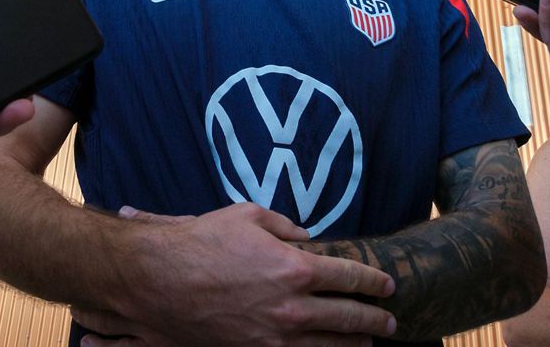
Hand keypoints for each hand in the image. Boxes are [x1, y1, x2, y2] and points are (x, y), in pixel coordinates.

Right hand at [76, 203, 396, 346]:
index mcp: (296, 268)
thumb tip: (306, 237)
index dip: (374, 281)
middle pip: (349, 317)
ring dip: (355, 342)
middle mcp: (292, 307)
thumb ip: (285, 226)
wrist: (159, 280)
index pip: (350, 277)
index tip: (387, 284)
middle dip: (375, 317)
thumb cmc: (202, 242)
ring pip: (329, 346)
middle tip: (390, 319)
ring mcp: (275, 336)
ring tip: (369, 341)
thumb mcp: (248, 215)